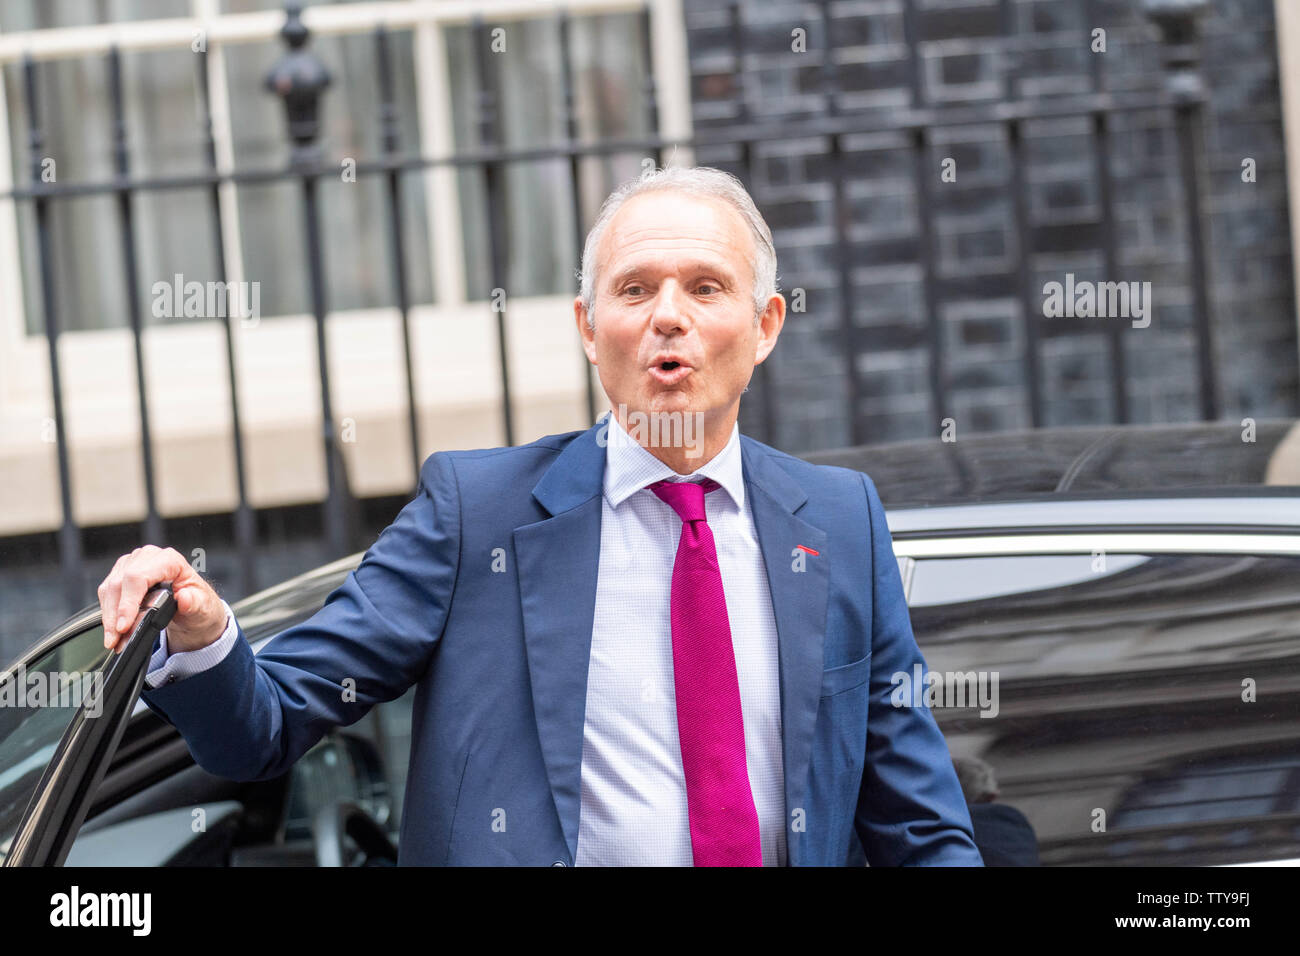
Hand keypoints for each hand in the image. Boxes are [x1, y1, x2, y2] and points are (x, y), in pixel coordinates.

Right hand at [96, 545, 226, 653]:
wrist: (193, 608)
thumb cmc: (198, 604)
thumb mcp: (203, 607)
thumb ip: (195, 603)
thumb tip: (184, 598)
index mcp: (170, 560)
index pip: (138, 577)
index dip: (128, 602)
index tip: (124, 626)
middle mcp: (149, 557)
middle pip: (120, 583)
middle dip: (115, 615)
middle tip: (115, 639)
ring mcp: (133, 564)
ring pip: (109, 589)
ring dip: (108, 617)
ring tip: (113, 639)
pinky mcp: (122, 573)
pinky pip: (107, 593)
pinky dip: (108, 613)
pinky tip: (113, 630)